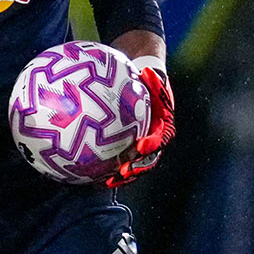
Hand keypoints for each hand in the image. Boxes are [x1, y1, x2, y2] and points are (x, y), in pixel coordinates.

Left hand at [102, 61, 176, 188]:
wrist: (144, 84)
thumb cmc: (148, 79)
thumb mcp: (153, 76)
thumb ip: (153, 78)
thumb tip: (148, 71)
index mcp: (164, 126)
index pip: (161, 138)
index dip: (152, 145)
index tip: (141, 146)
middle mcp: (154, 140)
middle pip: (148, 159)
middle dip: (137, 168)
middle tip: (124, 172)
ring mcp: (141, 146)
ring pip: (133, 165)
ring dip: (122, 176)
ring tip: (107, 181)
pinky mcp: (127, 149)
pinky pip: (117, 160)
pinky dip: (106, 169)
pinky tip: (90, 174)